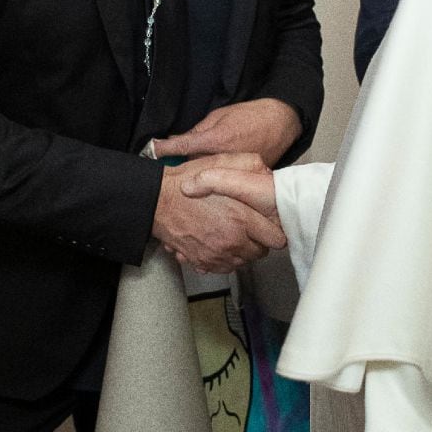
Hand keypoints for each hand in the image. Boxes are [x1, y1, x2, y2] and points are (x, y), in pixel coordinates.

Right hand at [151, 156, 284, 273]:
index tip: (268, 224)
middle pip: (261, 252)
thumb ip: (250, 166)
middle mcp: (232, 242)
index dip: (273, 230)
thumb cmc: (186, 182)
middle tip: (249, 228)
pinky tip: (219, 243)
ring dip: (241, 250)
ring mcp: (217, 255)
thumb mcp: (220, 164)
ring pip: (243, 262)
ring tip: (233, 234)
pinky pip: (225, 268)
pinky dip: (225, 258)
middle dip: (258, 241)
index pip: (276, 239)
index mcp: (241, 219)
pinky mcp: (203, 262)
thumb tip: (268, 173)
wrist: (156, 201)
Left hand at [152, 98, 301, 167]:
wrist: (281, 124)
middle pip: (191, 167)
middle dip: (182, 166)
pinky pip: (223, 183)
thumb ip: (198, 131)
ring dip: (198, 176)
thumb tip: (179, 141)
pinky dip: (216, 181)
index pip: (181, 146)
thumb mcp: (220, 115)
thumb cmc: (250, 115)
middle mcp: (221, 159)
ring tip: (193, 176)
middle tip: (172, 165)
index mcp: (214, 141)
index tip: (151, 150)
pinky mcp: (242, 180)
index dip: (163, 149)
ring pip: (207, 178)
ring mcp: (232, 172)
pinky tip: (215, 179)